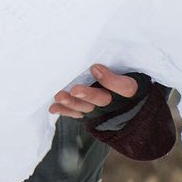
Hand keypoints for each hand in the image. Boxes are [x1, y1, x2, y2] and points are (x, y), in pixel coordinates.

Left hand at [53, 64, 174, 160]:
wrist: (125, 104)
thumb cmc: (122, 80)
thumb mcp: (125, 76)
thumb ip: (112, 73)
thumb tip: (94, 68)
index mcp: (127, 91)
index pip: (124, 87)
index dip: (110, 80)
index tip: (94, 67)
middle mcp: (114, 102)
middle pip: (101, 100)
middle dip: (87, 95)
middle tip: (74, 90)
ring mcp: (100, 109)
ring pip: (86, 108)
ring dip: (72, 103)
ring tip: (59, 97)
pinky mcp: (88, 112)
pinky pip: (77, 114)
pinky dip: (65, 111)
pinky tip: (53, 108)